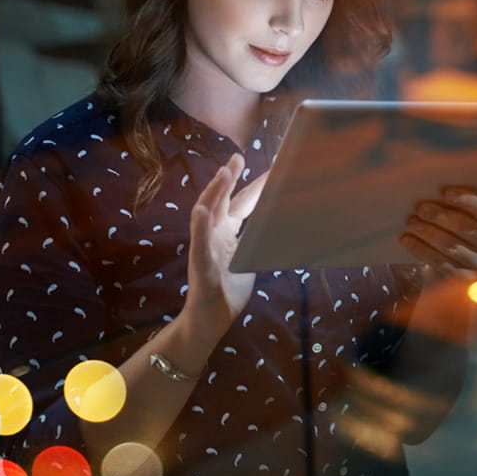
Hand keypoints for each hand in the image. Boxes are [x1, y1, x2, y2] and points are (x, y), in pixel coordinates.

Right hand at [184, 154, 270, 331]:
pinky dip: (200, 227)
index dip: (255, 185)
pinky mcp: (200, 265)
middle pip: (222, 200)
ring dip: (214, 193)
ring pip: (206, 214)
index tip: (271, 167)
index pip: (242, 203)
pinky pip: (199, 244)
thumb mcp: (248, 260)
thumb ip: (256, 241)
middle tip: (238, 157)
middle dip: (229, 178)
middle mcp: (214, 234)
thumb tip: (277, 226)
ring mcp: (205, 248)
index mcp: (226, 233)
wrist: (210, 319)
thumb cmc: (228, 289)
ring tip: (223, 173)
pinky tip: (201, 211)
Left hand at [400, 186, 476, 276]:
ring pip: (452, 247)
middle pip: (466, 228)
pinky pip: (441, 263)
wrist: (452, 265)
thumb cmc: (455, 230)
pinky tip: (407, 240)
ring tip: (411, 222)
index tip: (444, 193)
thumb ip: (455, 203)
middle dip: (440, 216)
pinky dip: (421, 250)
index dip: (466, 200)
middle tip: (420, 208)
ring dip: (428, 233)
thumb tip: (431, 190)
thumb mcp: (461, 214)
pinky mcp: (465, 280)